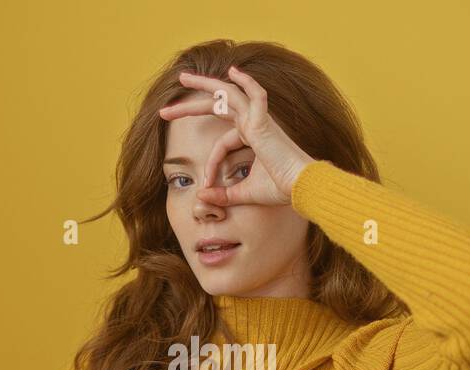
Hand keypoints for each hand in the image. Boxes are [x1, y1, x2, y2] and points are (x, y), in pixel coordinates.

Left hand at [158, 66, 314, 206]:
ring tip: (183, 78)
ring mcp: (259, 120)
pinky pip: (257, 96)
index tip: (206, 184)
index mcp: (253, 137)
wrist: (301, 188)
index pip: (222, 143)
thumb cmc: (280, 190)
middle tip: (168, 107)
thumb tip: (201, 197)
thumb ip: (224, 194)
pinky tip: (232, 71)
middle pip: (219, 106)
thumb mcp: (245, 193)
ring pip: (228, 94)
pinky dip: (247, 82)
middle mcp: (255, 124)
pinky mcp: (265, 122)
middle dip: (192, 105)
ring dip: (205, 85)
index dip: (211, 164)